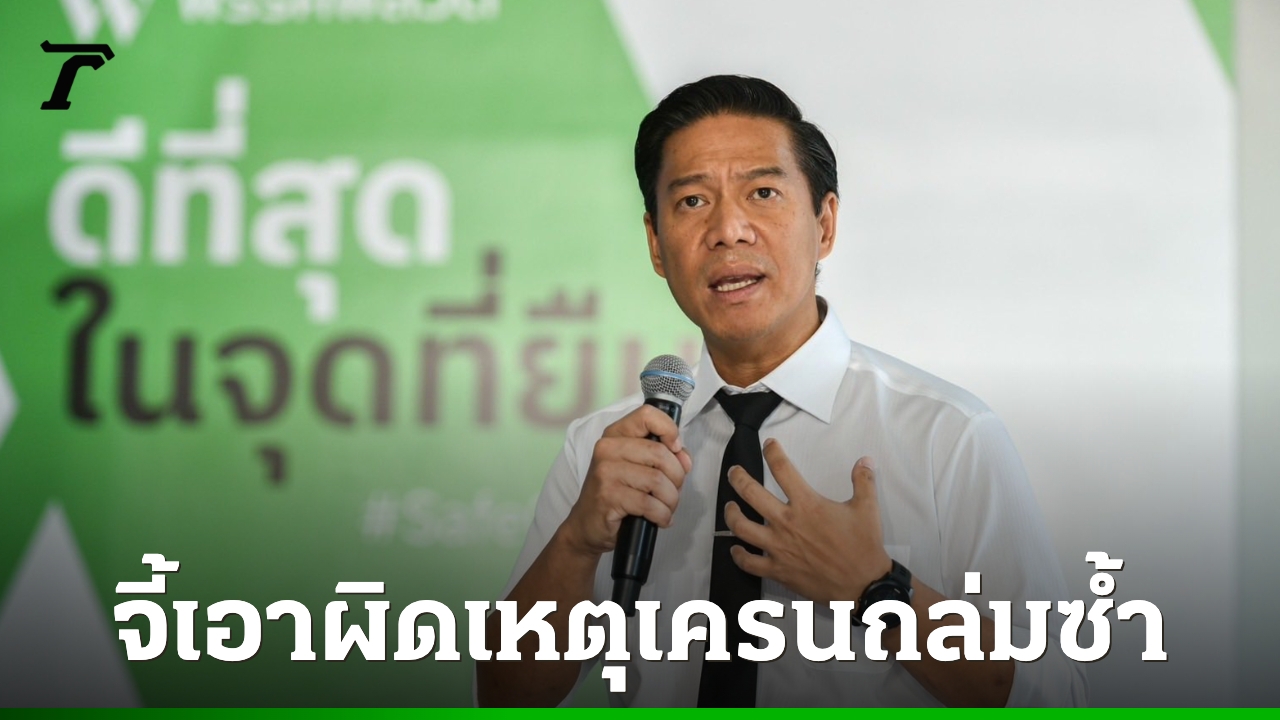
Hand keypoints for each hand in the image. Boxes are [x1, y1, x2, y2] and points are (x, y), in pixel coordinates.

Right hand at [559, 404, 692, 557]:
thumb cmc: (616, 494)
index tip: (675, 449)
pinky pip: (649, 504)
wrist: (587, 524)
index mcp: (616, 434)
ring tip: (666, 508)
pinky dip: (662, 515)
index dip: (669, 430)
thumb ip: (664, 456)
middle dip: (677, 477)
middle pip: (660, 453)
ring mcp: (606, 472)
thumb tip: (684, 458)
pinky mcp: (608, 496)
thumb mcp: (637, 467)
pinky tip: (660, 519)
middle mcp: (607, 448)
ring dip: (671, 500)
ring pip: (658, 480)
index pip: (647, 415)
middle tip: (672, 492)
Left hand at [724, 439, 890, 602]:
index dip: (772, 452)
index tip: (769, 445)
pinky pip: (749, 562)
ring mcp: (778, 547)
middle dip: (738, 478)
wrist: (863, 584)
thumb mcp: (867, 508)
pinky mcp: (777, 569)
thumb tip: (865, 459)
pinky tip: (735, 548)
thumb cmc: (863, 545)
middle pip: (750, 493)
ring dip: (731, 514)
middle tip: (734, 472)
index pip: (782, 469)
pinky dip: (738, 555)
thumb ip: (863, 481)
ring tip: (730, 507)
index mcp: (806, 504)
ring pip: (741, 527)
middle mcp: (786, 522)